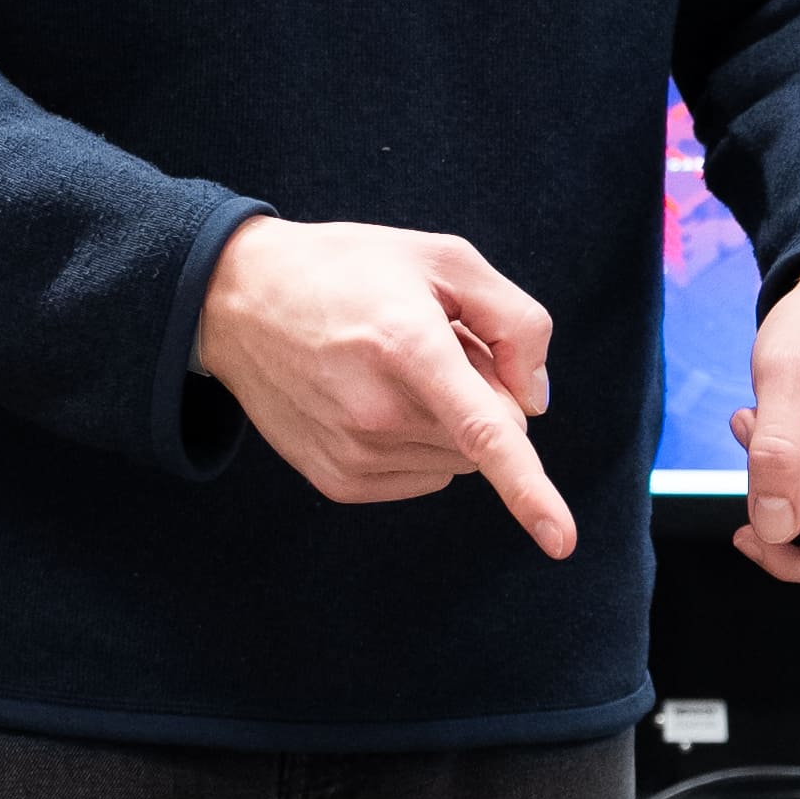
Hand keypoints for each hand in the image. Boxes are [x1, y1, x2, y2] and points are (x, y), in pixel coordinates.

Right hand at [195, 216, 575, 559]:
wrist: (239, 301)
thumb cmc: (350, 270)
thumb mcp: (442, 257)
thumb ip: (515, 319)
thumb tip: (534, 402)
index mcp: (407, 346)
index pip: (483, 430)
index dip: (529, 488)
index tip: (560, 541)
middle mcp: (377, 411)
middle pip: (490, 434)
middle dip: (485, 392)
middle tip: (431, 344)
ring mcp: (354, 453)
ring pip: (460, 459)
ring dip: (449, 418)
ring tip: (393, 368)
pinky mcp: (339, 481)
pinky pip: (424, 475)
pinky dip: (419, 441)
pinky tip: (374, 398)